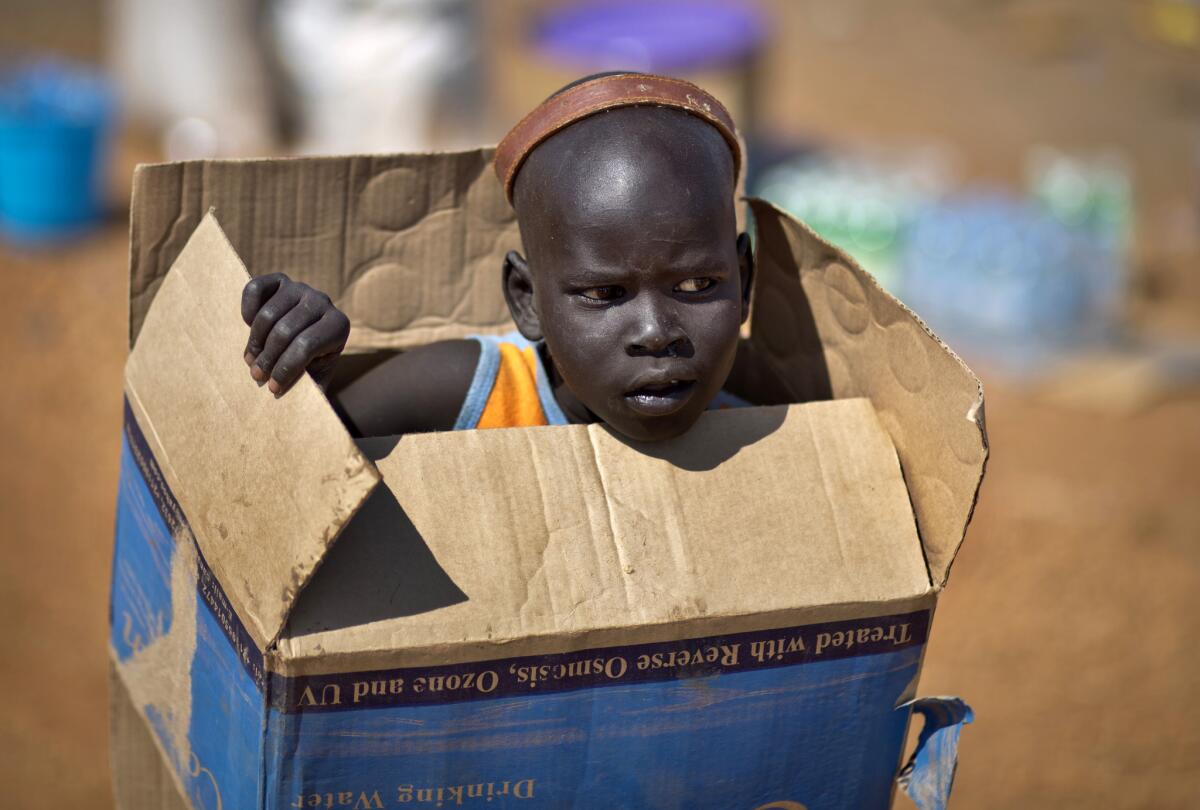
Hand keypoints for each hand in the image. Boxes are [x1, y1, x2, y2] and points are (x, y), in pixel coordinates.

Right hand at [241, 273, 349, 395]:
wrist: (309, 343)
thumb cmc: (313, 365)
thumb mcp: (318, 379)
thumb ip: (310, 389)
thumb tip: (296, 414)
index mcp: (338, 325)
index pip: (306, 347)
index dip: (285, 369)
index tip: (273, 388)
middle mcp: (322, 301)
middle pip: (283, 332)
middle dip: (267, 359)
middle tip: (257, 377)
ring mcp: (300, 288)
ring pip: (267, 315)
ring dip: (255, 343)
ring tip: (252, 362)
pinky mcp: (279, 280)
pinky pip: (254, 289)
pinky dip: (247, 310)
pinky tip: (247, 328)